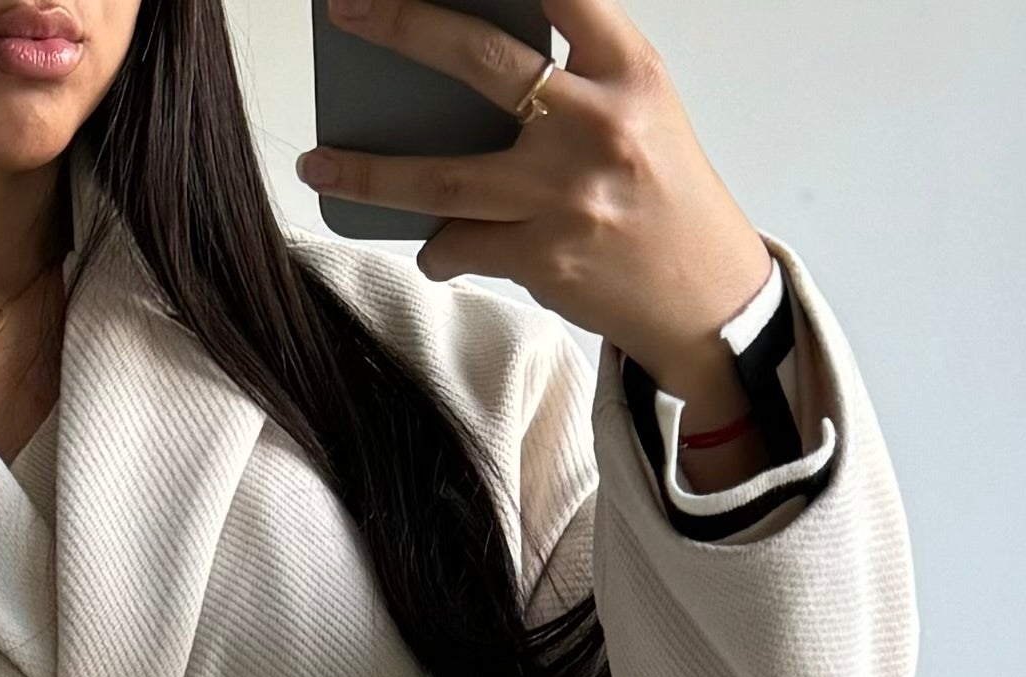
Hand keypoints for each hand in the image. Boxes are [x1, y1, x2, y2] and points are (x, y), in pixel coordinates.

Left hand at [297, 0, 773, 421]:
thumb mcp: (639, 108)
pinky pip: (464, 247)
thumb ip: (575, 71)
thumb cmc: (663, 193)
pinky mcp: (546, 261)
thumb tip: (467, 58)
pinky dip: (440, 248)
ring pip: (446, 180)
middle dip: (404, 27)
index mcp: (630, 73)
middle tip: (347, 8)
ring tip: (318, 163)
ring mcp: (567, 199)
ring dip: (371, 172)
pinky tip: (433, 246)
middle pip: (483, 63)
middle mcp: (597, 128)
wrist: (707, 298)